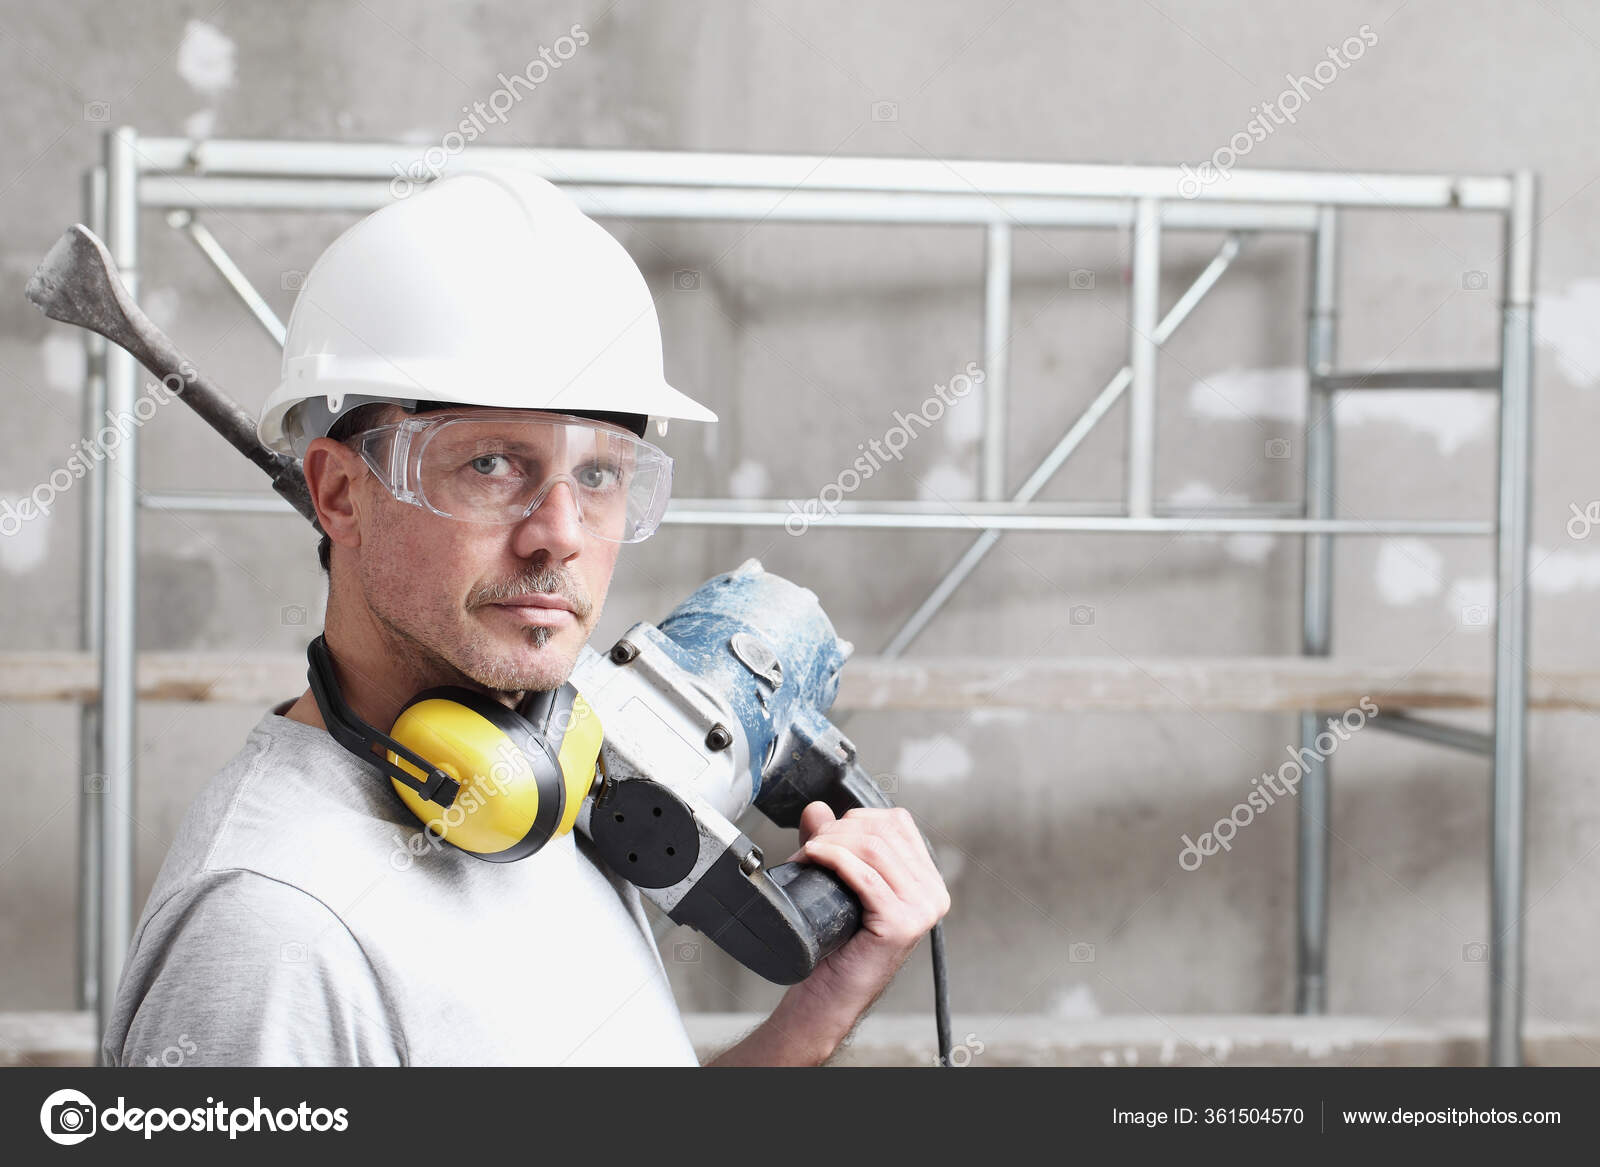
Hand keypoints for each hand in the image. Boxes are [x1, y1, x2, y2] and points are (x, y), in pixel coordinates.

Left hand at [781, 802, 949, 1021]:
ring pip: (874, 849)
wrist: (830, 993)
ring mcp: (922, 909)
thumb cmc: (837, 942)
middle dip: (839, 830)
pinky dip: (835, 859)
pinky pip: (865, 877)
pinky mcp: (902, 924)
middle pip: (883, 832)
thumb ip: (833, 842)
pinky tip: (814, 857)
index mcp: (927, 879)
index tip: (826, 833)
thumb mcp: (839, 881)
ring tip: (809, 853)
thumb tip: (817, 807)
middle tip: (810, 845)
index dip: (856, 818)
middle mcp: (933, 892)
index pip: (897, 822)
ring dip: (833, 843)